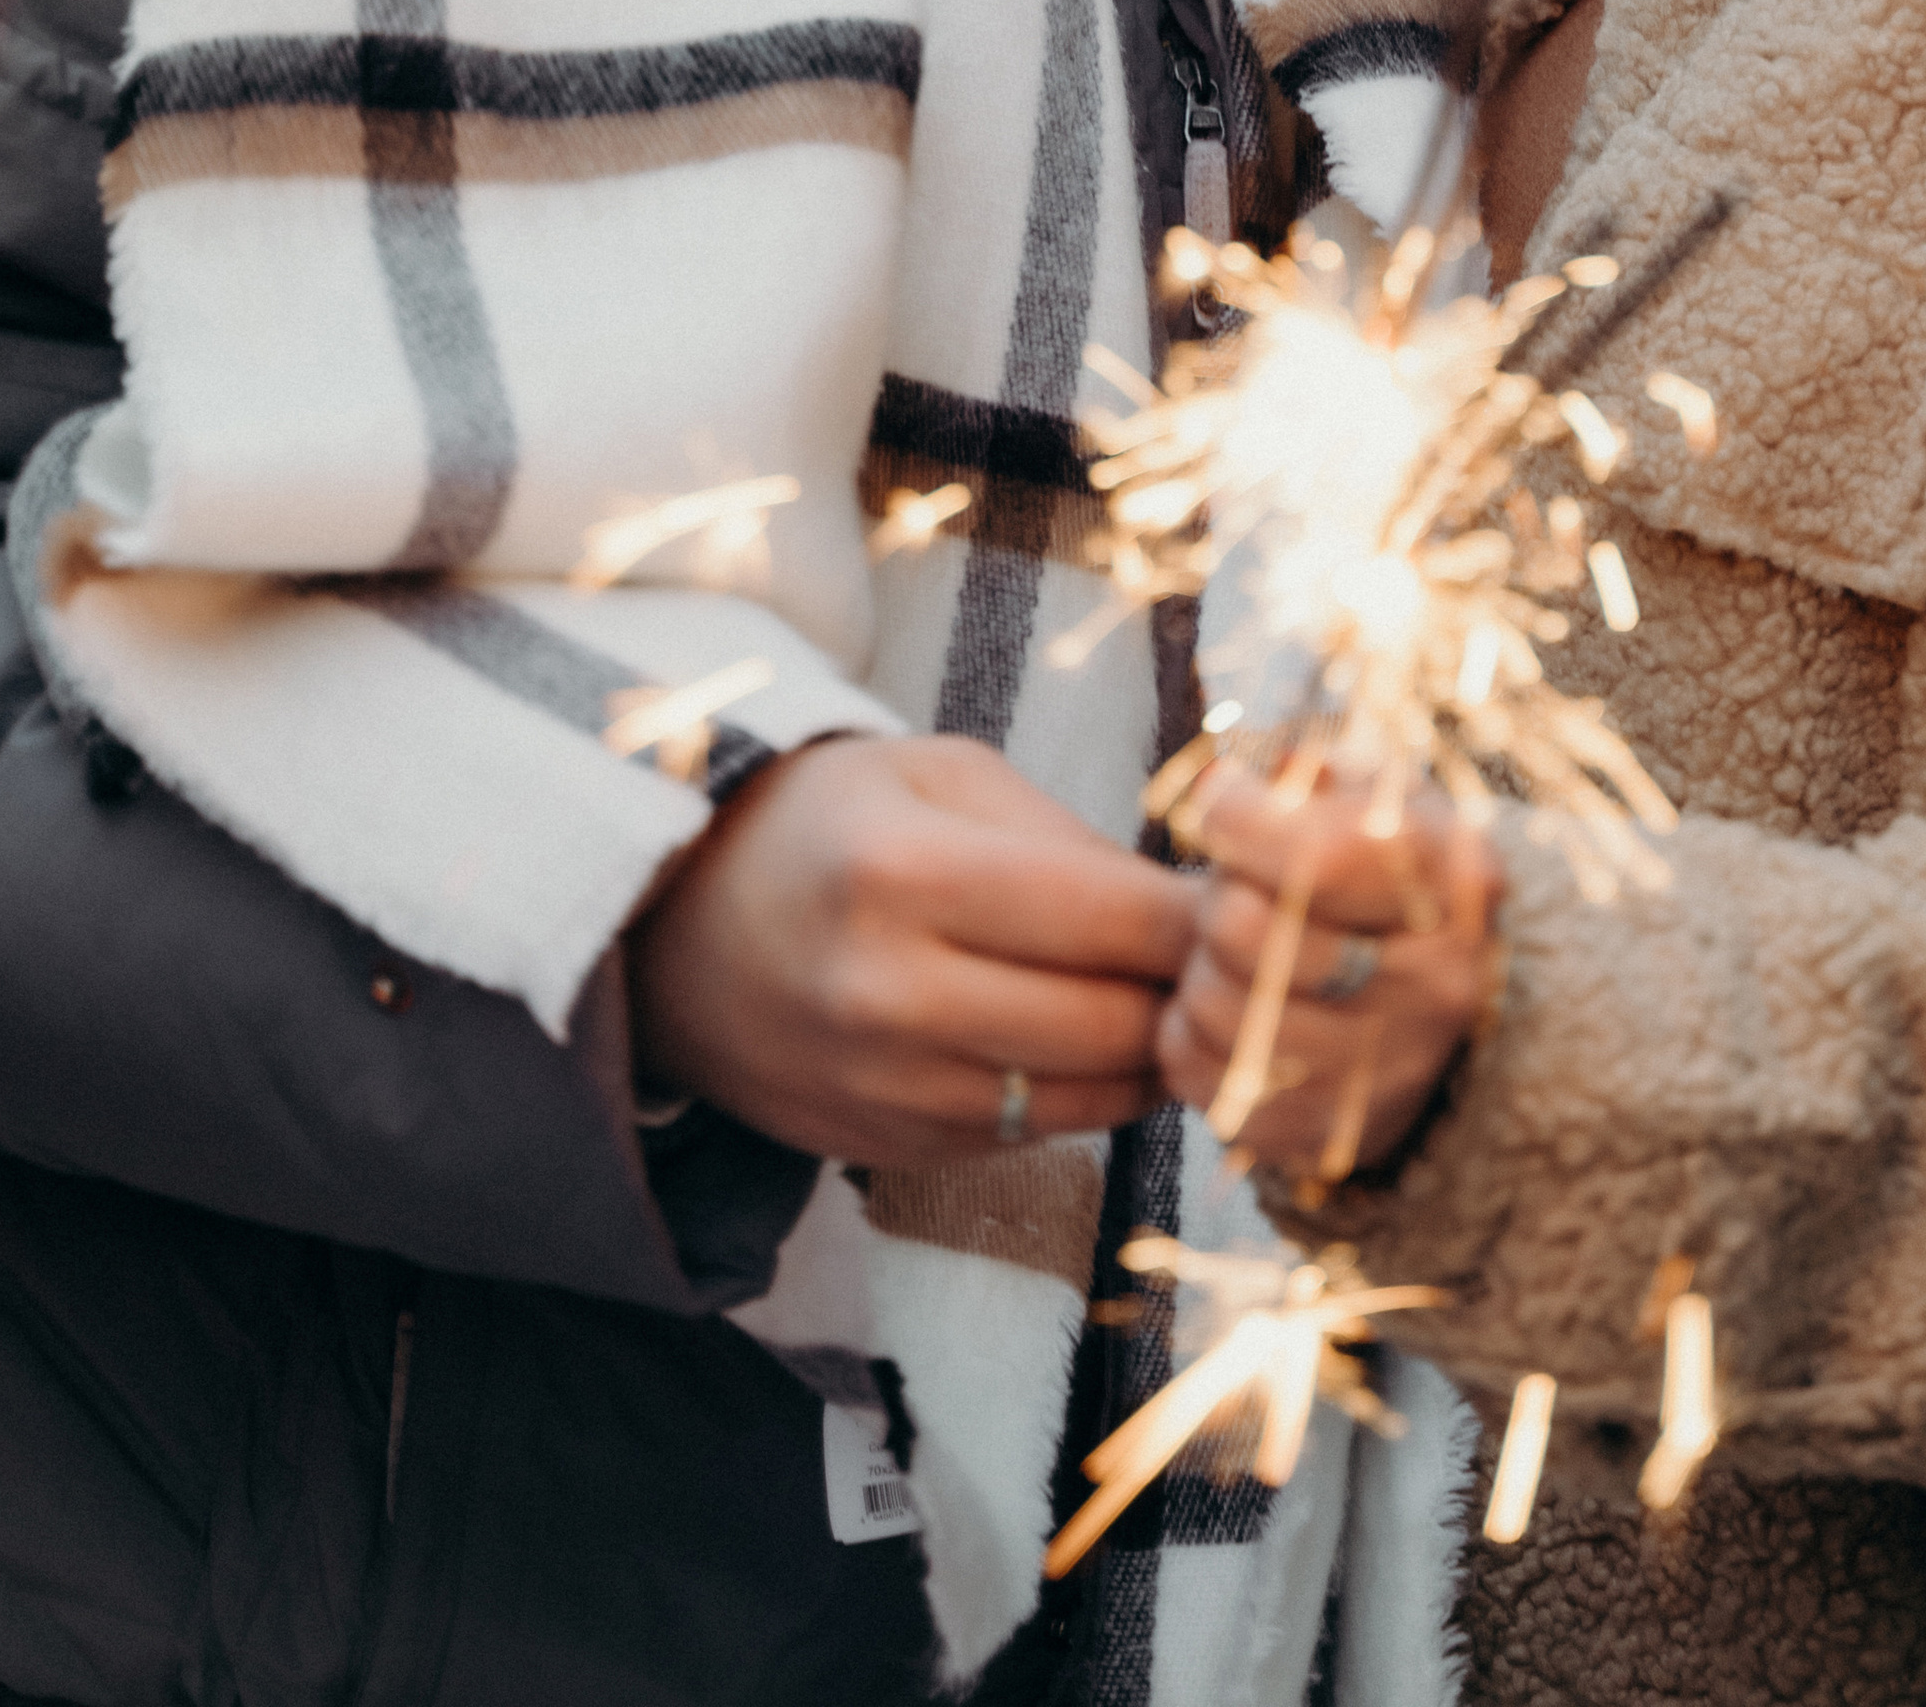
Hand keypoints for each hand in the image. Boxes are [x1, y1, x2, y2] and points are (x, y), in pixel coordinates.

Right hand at [627, 731, 1196, 1165]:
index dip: (1199, 920)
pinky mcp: (883, 1148)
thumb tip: (1191, 911)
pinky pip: (1025, 1139)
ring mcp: (881, 1087)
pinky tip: (1096, 1049)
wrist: (680, 920)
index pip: (1112, 919)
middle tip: (1229, 966)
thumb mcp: (942, 776)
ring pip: (1080, 1100)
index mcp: (905, 871)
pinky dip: (1080, 1099)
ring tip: (1176, 1009)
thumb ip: (1067, 840)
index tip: (1246, 906)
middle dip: (1190, 998)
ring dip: (1148, 1060)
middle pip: (1109, 1024)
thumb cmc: (833, 821)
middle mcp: (887, 993)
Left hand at [1158, 765, 1502, 1173]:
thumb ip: (1318, 772)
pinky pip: (1195, 1074)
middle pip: (1246, 931)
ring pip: (1213, 1005)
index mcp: (1456, 889)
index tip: (1223, 801)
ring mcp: (1383, 1076)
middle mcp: (1434, 990)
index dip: (1240, 818)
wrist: (1434, 1003)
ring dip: (1197, 967)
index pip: (1318, 857)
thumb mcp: (1385, 800)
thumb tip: (1227, 782)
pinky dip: (1186, 1035)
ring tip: (1232, 954)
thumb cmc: (1389, 876)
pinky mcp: (1321, 1135)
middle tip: (1232, 888)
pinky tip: (1231, 1010)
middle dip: (1216, 896)